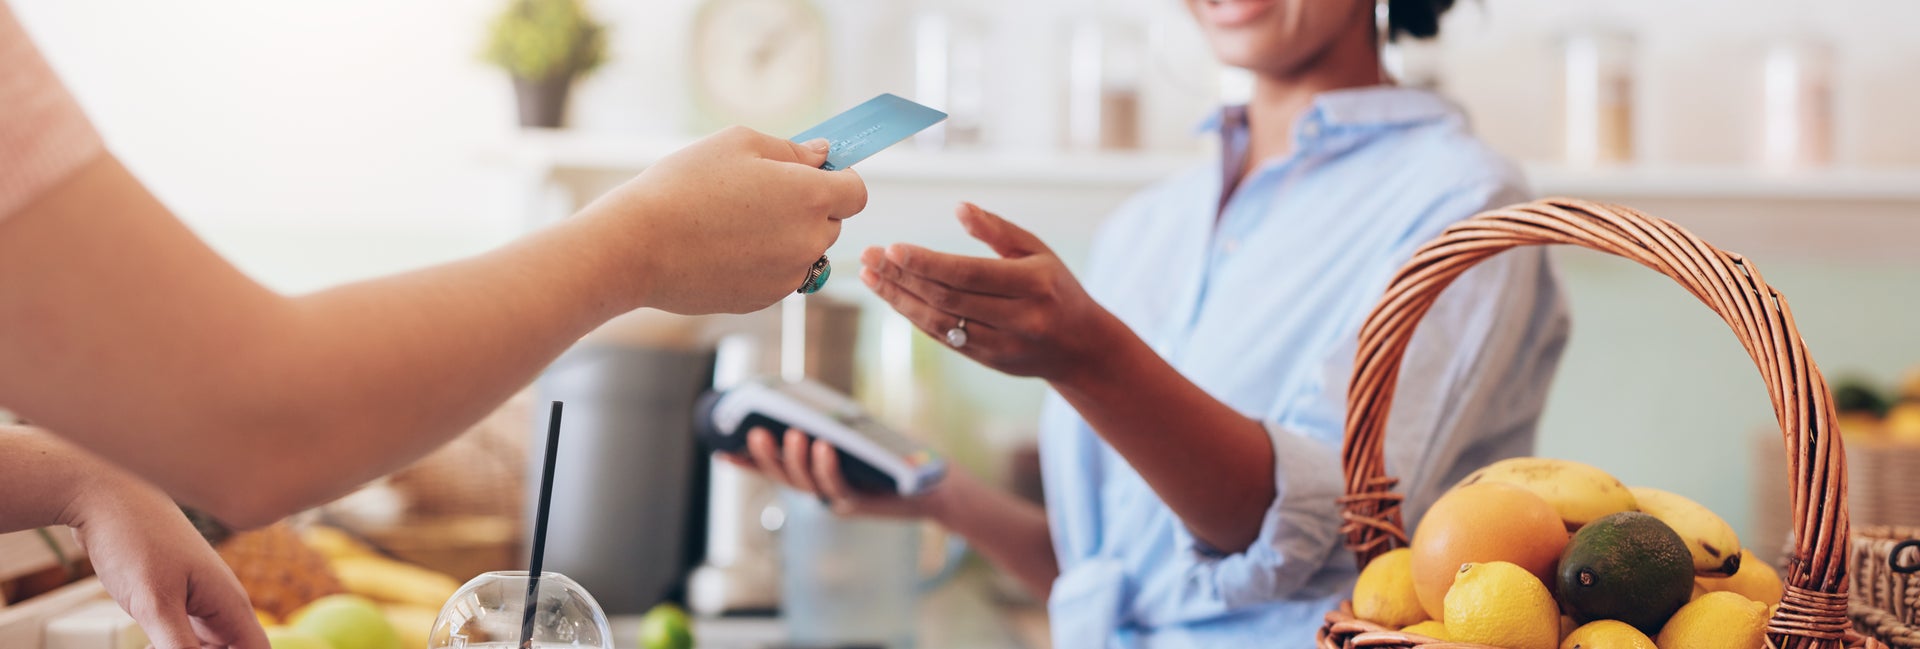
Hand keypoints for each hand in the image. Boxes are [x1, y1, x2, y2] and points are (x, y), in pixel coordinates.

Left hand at [64, 470, 266, 648]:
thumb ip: (178, 646)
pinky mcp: (173, 595)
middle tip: (161, 648)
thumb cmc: (134, 538)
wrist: (103, 495)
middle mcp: (219, 601)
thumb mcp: (155, 602)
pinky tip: (146, 644)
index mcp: (229, 601)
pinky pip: (182, 633)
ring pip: (204, 644)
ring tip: (151, 646)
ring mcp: (197, 597)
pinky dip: (169, 646)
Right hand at [580, 126, 867, 314]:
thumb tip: (823, 156)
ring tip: (736, 221)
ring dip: (787, 236)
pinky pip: (779, 275)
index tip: (813, 173)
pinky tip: (723, 246)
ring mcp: (788, 276)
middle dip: (810, 207)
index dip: (839, 179)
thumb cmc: (684, 186)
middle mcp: (809, 241)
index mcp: (811, 197)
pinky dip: (764, 262)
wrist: (637, 246)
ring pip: (805, 252)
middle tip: (761, 193)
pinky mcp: (764, 300)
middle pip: (832, 223)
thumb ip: (791, 151)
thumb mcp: (738, 145)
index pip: (857, 192)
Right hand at [722, 427, 950, 519]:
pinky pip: (838, 486)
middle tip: (753, 434)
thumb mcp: (859, 436)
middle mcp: (821, 489)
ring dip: (795, 459)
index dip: (748, 464)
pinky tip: (824, 446)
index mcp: (815, 474)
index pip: (775, 470)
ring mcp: (839, 498)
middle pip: (784, 477)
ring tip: (791, 435)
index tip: (720, 452)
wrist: (933, 483)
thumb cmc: (895, 456)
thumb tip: (809, 400)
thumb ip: (833, 425)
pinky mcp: (861, 503)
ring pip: (807, 483)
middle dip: (764, 458)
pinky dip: (827, 467)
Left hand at [860, 202, 1122, 383]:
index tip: (892, 247)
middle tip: (870, 256)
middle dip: (903, 277)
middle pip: (948, 298)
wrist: (1082, 347)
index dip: (927, 263)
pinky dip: (914, 316)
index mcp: (1034, 283)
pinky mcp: (988, 361)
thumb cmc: (1056, 287)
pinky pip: (944, 337)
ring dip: (899, 299)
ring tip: (869, 275)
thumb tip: (959, 208)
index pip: (970, 274)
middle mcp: (1019, 318)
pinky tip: (892, 296)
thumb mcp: (1038, 250)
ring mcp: (1002, 344)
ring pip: (940, 322)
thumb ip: (997, 229)